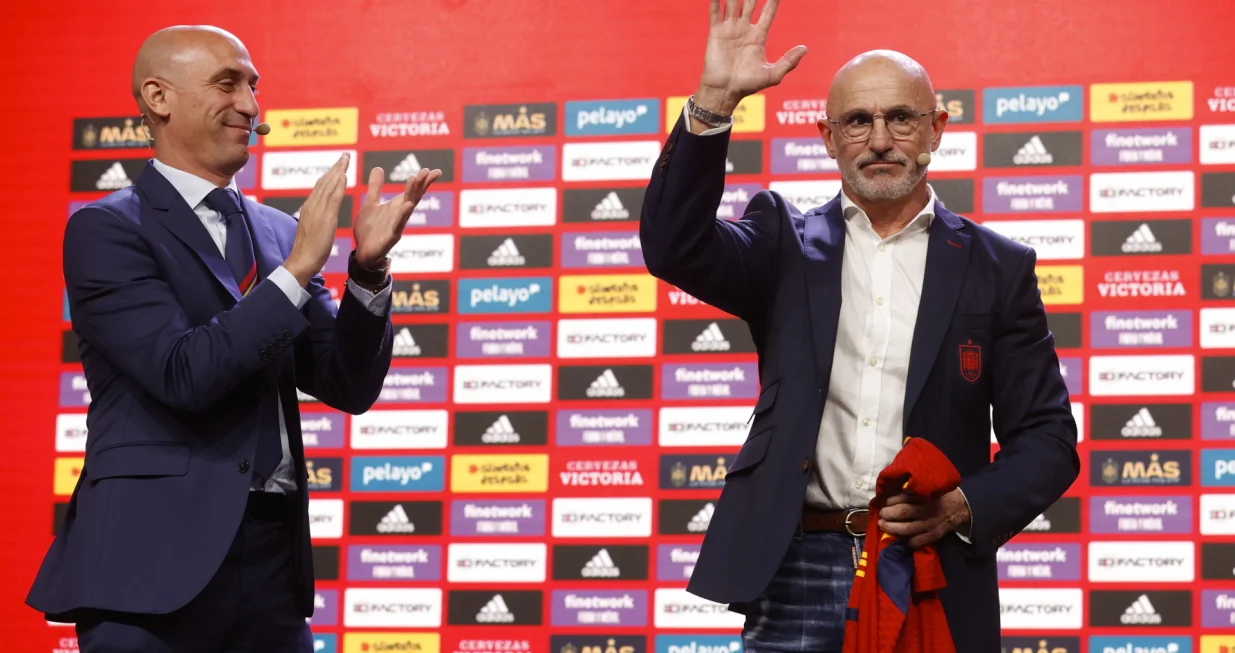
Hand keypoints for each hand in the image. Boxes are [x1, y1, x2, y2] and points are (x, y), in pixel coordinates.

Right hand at [285, 153, 348, 285]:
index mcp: (310, 208)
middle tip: (344, 155)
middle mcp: (312, 206)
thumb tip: (319, 212)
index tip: (338, 164)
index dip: (330, 174)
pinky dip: (337, 186)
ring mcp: (317, 211)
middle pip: (324, 182)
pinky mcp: (324, 218)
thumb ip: (315, 217)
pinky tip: (344, 176)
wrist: (302, 261)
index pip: (320, 187)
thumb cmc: (307, 250)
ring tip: (346, 159)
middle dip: (335, 167)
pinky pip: (332, 199)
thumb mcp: (311, 228)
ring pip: (328, 186)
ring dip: (337, 171)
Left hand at [353, 165, 442, 268]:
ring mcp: (397, 226)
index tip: (432, 170)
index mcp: (396, 206)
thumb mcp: (370, 203)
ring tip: (415, 180)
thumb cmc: (369, 229)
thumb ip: (376, 187)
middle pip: (413, 197)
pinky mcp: (391, 237)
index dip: (422, 181)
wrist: (362, 252)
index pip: (413, 191)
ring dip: (412, 194)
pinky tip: (407, 206)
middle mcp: (400, 215)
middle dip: (420, 183)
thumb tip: (378, 168)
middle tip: (427, 171)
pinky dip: (403, 215)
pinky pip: (398, 225)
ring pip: (407, 208)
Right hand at [694, 0, 807, 116]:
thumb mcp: (772, 74)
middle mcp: (744, 29)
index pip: (768, 12)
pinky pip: (716, 11)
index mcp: (758, 36)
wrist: (724, 91)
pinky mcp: (715, 32)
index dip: (773, 0)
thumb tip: (804, 48)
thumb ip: (788, 61)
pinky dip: (716, 0)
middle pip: (750, 3)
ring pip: (733, 3)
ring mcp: (729, 29)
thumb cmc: (747, 86)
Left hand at [877, 489, 970, 548]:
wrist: (960, 507)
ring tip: (883, 525)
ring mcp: (931, 524)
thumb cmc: (939, 495)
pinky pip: (917, 541)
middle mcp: (928, 509)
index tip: (884, 501)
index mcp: (926, 495)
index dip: (890, 500)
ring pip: (907, 528)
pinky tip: (899, 538)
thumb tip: (890, 490)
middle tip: (881, 514)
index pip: (904, 496)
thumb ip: (913, 489)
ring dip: (892, 528)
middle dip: (888, 514)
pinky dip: (907, 541)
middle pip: (903, 512)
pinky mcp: (934, 535)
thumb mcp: (928, 487)